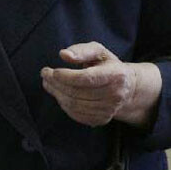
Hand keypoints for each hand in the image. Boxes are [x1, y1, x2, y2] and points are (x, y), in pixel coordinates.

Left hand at [40, 42, 160, 127]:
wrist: (125, 87)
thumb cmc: (107, 65)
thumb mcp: (98, 51)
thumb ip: (82, 50)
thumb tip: (64, 55)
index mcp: (116, 75)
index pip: (86, 78)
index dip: (66, 76)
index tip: (51, 71)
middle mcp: (115, 95)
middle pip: (78, 92)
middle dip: (56, 84)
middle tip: (45, 75)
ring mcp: (109, 110)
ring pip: (75, 105)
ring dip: (57, 94)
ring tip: (48, 83)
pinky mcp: (101, 119)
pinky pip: (76, 114)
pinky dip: (63, 104)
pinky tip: (59, 94)